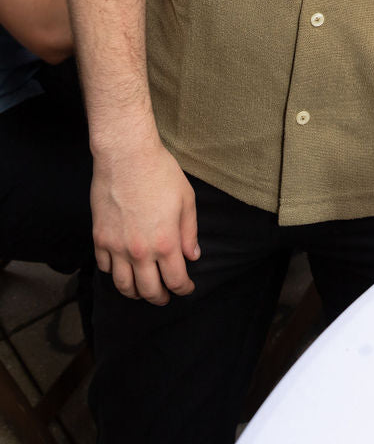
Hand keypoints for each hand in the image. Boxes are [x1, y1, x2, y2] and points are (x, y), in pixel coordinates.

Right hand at [90, 141, 199, 303]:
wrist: (127, 156)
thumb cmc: (160, 173)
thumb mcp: (186, 200)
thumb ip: (189, 232)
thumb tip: (192, 256)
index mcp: (165, 243)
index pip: (176, 280)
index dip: (183, 289)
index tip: (187, 288)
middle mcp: (140, 251)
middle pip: (149, 290)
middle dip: (160, 298)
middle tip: (165, 297)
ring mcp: (117, 247)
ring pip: (123, 286)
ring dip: (135, 294)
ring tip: (143, 291)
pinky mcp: (100, 239)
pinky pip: (105, 267)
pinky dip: (114, 274)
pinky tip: (122, 270)